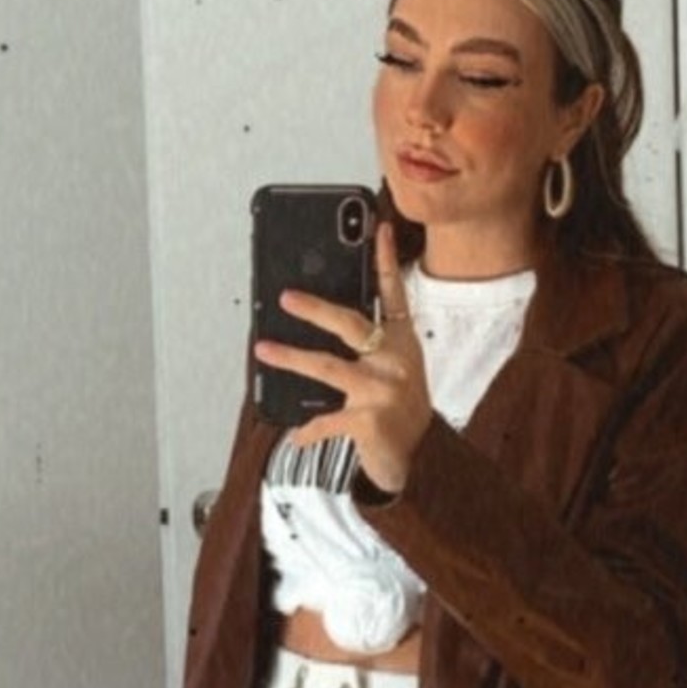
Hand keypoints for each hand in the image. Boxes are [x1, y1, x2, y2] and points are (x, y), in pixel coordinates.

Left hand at [254, 221, 430, 493]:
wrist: (423, 459)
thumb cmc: (401, 410)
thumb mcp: (395, 371)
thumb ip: (370, 346)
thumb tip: (320, 321)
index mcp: (402, 343)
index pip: (394, 295)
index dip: (387, 261)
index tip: (381, 228)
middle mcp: (396, 362)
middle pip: (351, 325)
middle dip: (316, 308)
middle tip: (285, 297)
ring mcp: (383, 391)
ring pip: (328, 367)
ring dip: (291, 358)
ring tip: (263, 350)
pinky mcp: (370, 422)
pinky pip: (327, 420)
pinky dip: (308, 429)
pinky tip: (294, 434)